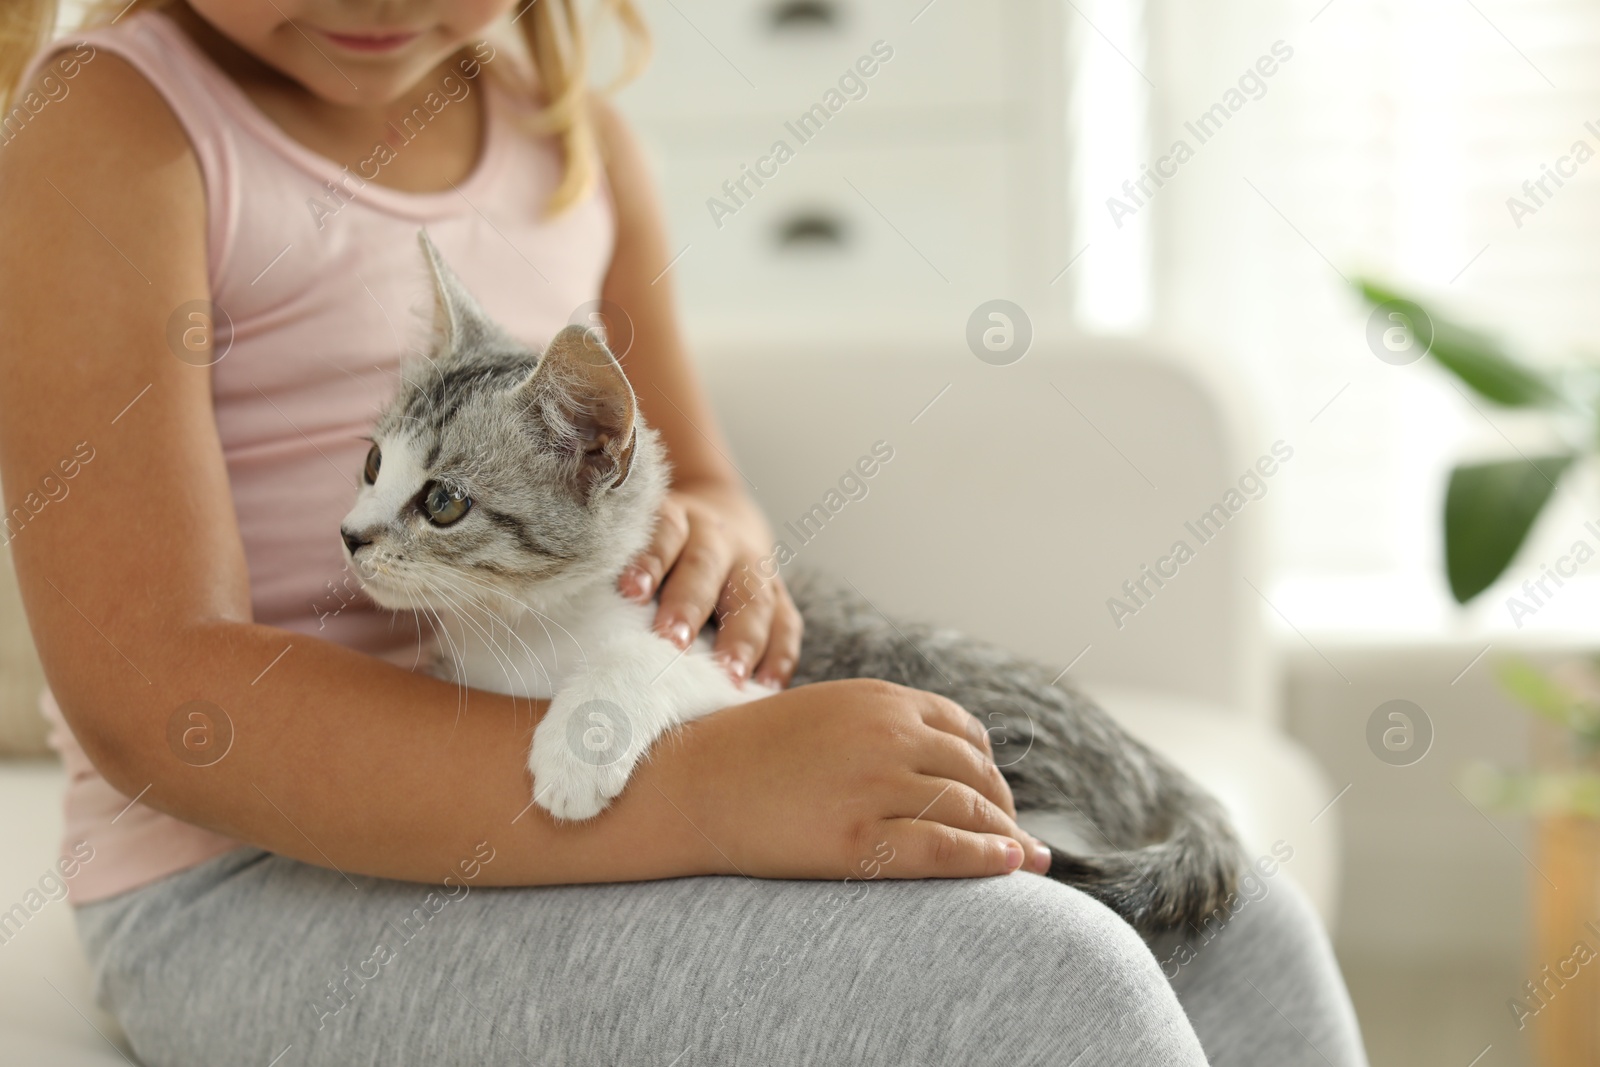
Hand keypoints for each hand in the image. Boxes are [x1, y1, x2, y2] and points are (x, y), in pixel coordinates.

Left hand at [619, 481, 801, 688]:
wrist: (722, 517)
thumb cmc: (661, 547)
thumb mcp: (639, 537)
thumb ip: (617, 566)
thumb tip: (570, 618)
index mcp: (677, 518)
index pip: (663, 533)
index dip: (648, 560)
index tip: (630, 591)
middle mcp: (718, 536)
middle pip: (706, 567)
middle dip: (690, 605)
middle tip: (672, 643)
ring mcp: (754, 564)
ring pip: (754, 597)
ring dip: (742, 638)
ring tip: (729, 676)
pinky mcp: (779, 592)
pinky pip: (787, 622)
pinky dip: (779, 654)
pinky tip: (767, 685)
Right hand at [651, 679, 1055, 879]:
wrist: (689, 781)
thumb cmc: (749, 752)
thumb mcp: (823, 714)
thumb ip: (877, 725)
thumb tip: (927, 754)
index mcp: (881, 700)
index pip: (964, 731)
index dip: (988, 767)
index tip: (994, 794)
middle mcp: (888, 735)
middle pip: (976, 772)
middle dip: (1003, 806)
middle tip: (1017, 836)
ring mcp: (875, 785)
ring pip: (969, 810)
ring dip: (1007, 836)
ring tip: (1025, 860)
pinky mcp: (858, 838)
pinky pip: (943, 849)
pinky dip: (986, 858)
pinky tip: (1008, 867)